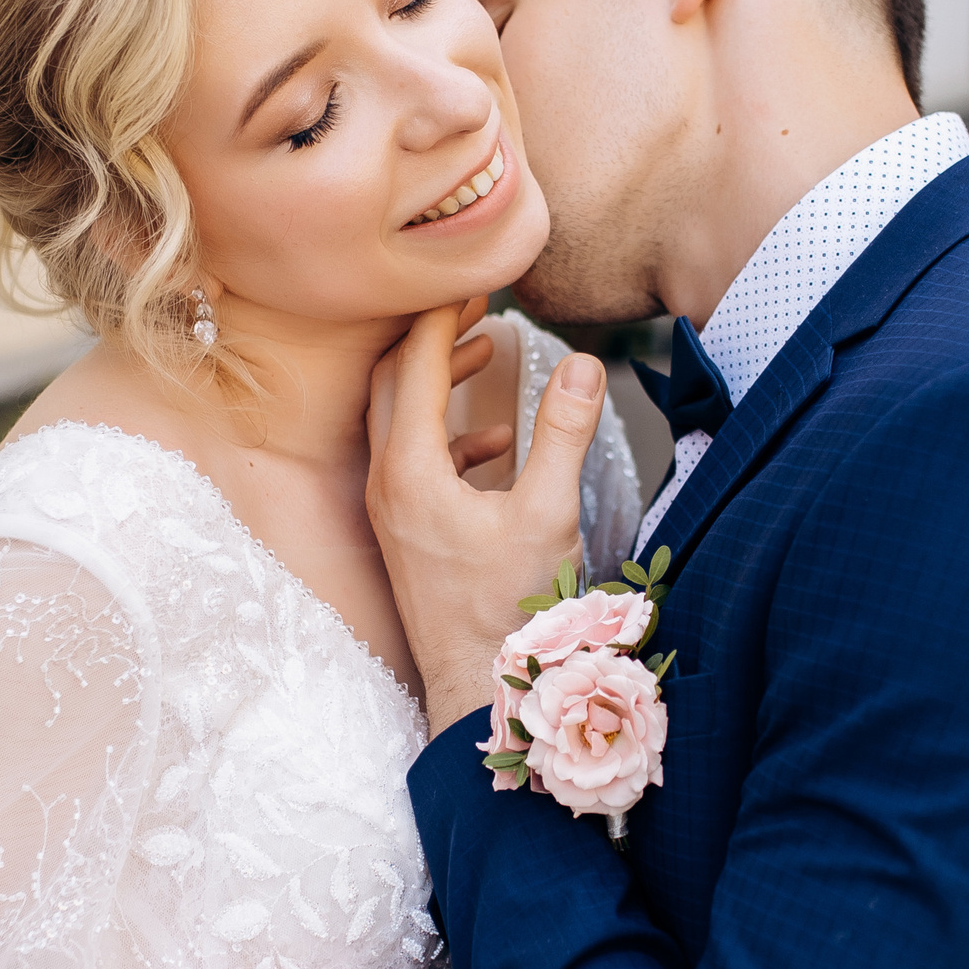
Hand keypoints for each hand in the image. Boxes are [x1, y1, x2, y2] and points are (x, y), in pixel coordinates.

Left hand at [367, 305, 606, 735]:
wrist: (479, 691)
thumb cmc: (512, 614)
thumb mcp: (549, 515)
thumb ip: (564, 433)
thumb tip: (583, 361)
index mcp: (410, 470)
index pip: (415, 361)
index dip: (445, 311)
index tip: (477, 277)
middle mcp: (386, 484)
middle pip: (393, 380)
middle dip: (433, 333)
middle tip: (477, 300)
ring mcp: (390, 511)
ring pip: (399, 420)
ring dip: (441, 380)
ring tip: (489, 350)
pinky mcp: (404, 534)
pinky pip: (415, 461)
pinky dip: (450, 434)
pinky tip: (498, 441)